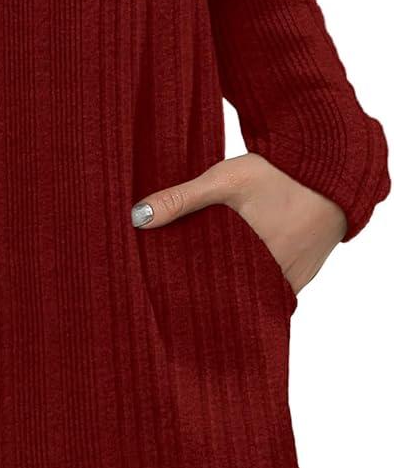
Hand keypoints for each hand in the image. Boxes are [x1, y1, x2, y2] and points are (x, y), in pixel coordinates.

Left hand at [130, 152, 347, 296]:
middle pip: (235, 297)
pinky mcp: (304, 274)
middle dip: (209, 294)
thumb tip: (138, 217)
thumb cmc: (277, 175)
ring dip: (233, 288)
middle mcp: (279, 280)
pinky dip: (255, 281)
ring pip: (255, 293)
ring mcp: (294, 280)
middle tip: (179, 290)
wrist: (328, 170)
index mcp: (257, 264)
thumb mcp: (224, 181)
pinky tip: (234, 270)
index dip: (192, 297)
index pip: (216, 296)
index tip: (168, 296)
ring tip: (202, 283)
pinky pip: (274, 287)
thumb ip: (181, 199)